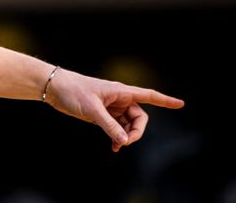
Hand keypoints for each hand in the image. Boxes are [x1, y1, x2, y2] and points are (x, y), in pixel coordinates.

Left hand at [44, 68, 184, 151]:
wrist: (54, 88)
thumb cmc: (74, 91)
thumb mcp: (92, 110)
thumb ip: (109, 125)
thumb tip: (125, 141)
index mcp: (121, 91)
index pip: (148, 95)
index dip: (165, 100)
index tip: (181, 104)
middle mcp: (119, 99)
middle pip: (139, 117)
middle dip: (136, 131)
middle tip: (125, 142)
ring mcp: (111, 107)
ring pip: (128, 124)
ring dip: (126, 136)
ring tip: (116, 146)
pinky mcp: (102, 115)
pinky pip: (117, 128)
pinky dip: (117, 137)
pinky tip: (114, 146)